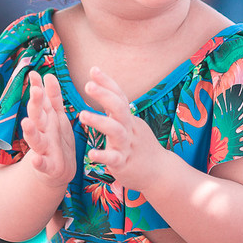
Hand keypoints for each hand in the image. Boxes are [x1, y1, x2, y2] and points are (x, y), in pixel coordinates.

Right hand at [20, 72, 75, 186]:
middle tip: (35, 91)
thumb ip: (52, 98)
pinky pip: (42, 166)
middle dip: (36, 104)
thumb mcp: (56, 118)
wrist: (56, 173)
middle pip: (38, 117)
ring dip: (31, 132)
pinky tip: (35, 160)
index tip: (34, 74)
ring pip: (36, 139)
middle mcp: (42, 133)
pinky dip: (38, 163)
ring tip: (26, 123)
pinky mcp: (48, 168)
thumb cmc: (54, 141)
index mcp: (44, 121)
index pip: (40, 102)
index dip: (37, 88)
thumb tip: (48, 75)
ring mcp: (43, 150)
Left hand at [78, 67, 169, 191]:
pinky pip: (114, 158)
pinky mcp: (124, 163)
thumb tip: (106, 91)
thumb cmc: (141, 148)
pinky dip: (103, 155)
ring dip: (100, 121)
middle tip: (88, 85)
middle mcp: (129, 129)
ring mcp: (128, 146)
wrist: (161, 173)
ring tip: (82, 115)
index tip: (93, 69)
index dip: (107, 82)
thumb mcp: (131, 125)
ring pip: (116, 130)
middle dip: (104, 95)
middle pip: (119, 108)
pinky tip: (91, 154)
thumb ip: (118, 111)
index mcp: (129, 119)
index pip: (119, 96)